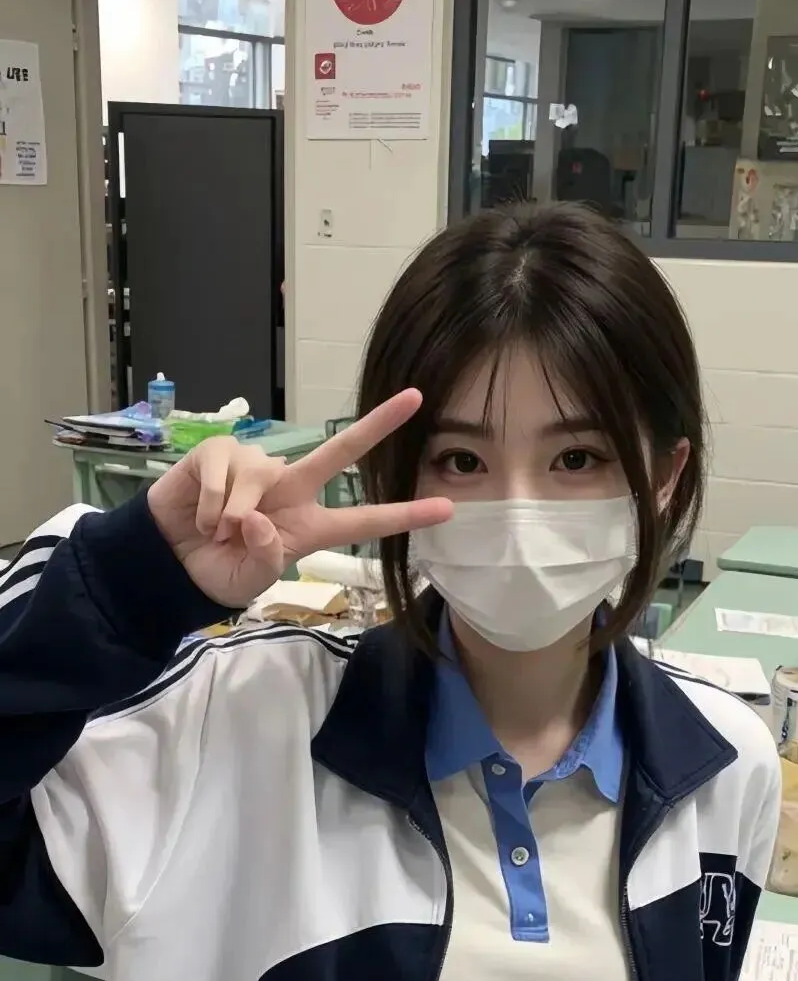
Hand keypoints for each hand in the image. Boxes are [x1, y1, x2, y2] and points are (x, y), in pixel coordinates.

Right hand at [146, 390, 451, 610]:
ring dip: (234, 513)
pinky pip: (226, 471)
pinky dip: (211, 502)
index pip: (363, 521)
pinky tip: (201, 514)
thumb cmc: (215, 572)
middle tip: (416, 398)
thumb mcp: (249, 583)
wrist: (168, 562)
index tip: (446, 508)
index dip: (403, 515)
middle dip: (377, 424)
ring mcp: (258, 467)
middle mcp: (291, 489)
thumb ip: (267, 558)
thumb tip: (260, 519)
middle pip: (340, 452)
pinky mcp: (221, 453)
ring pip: (262, 475)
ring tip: (216, 531)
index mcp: (309, 526)